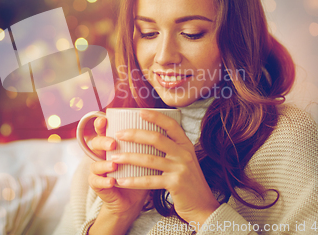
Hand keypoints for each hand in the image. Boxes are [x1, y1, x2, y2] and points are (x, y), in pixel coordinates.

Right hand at [88, 116, 149, 217]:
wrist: (132, 199)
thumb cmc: (139, 172)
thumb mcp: (143, 155)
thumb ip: (147, 142)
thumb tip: (162, 125)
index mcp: (111, 143)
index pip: (103, 130)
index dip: (100, 124)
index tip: (105, 119)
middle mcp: (102, 154)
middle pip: (95, 143)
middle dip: (103, 142)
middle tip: (113, 143)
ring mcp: (98, 170)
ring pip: (95, 163)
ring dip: (103, 163)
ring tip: (113, 164)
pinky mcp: (98, 185)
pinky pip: (97, 182)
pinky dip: (104, 181)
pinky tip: (112, 181)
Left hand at [110, 109, 219, 223]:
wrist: (203, 206)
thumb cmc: (189, 183)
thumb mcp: (184, 161)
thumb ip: (172, 149)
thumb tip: (149, 136)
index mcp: (186, 145)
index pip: (171, 125)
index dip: (156, 117)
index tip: (140, 111)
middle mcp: (184, 154)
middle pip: (156, 138)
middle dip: (135, 135)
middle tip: (118, 134)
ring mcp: (180, 169)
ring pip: (149, 159)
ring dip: (129, 157)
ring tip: (113, 157)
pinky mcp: (175, 184)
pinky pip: (149, 180)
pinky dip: (133, 181)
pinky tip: (120, 181)